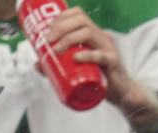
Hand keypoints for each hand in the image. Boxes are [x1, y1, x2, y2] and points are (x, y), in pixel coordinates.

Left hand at [39, 7, 157, 132]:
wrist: (120, 93)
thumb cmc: (99, 77)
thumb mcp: (77, 68)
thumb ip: (57, 66)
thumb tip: (37, 65)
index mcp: (92, 34)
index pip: (77, 15)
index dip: (61, 17)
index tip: (48, 28)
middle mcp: (101, 37)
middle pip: (80, 20)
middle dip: (60, 27)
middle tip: (48, 40)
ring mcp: (108, 48)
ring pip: (88, 33)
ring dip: (69, 39)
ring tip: (57, 50)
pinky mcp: (113, 62)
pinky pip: (101, 55)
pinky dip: (88, 55)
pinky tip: (77, 57)